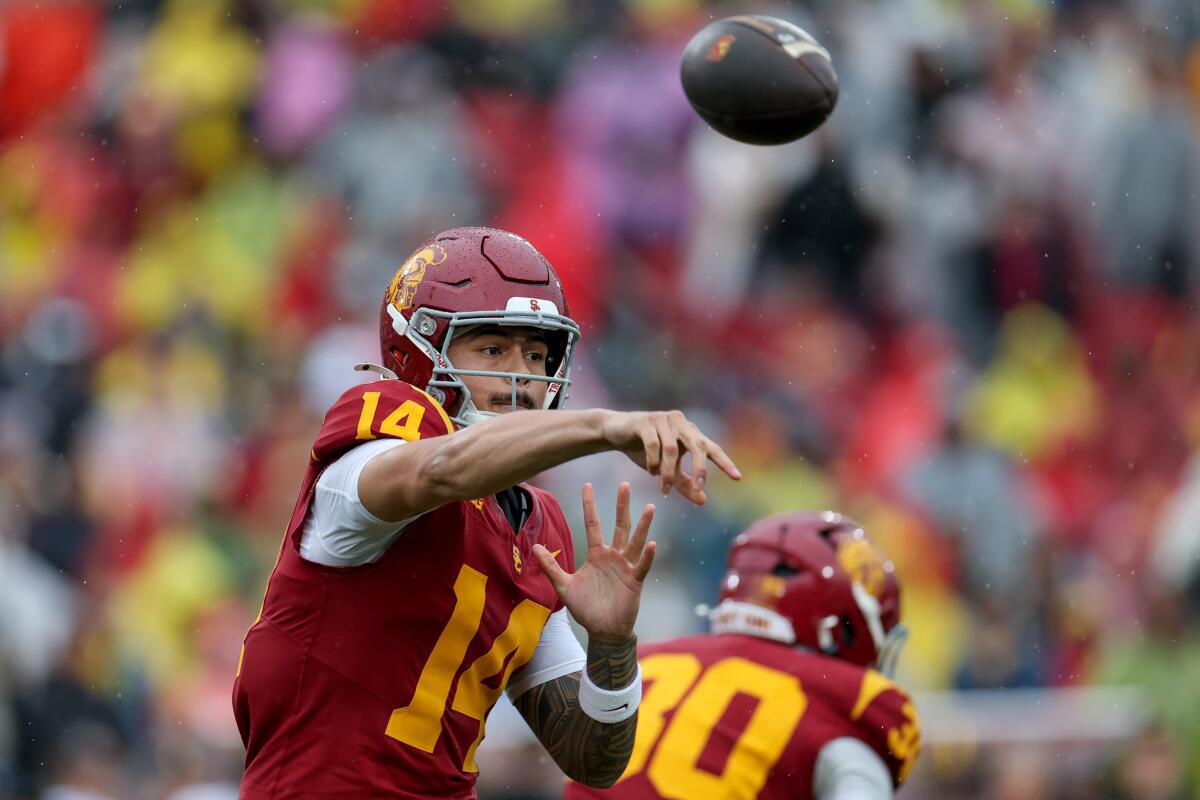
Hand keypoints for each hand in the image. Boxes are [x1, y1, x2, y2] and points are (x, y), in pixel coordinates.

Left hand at [533, 482, 655, 641]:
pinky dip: (647, 556)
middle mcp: (613, 556)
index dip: (590, 505)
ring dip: (643, 525)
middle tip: (624, 484)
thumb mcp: (563, 586)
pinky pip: (642, 566)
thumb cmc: (586, 608)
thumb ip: (550, 566)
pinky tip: (653, 544)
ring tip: (651, 507)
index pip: (593, 524)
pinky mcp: (635, 581)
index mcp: (597, 554)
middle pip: (619, 525)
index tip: (587, 485)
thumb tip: (534, 546)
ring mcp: (626, 567)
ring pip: (635, 541)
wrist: (602, 631)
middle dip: (622, 505)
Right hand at [599, 410, 740, 503]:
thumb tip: (703, 501)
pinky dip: (654, 461)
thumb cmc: (644, 450)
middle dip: (699, 468)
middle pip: (698, 446)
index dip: (725, 462)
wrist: (616, 432)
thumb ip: (684, 483)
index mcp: (690, 433)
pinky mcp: (645, 421)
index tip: (738, 478)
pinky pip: (654, 444)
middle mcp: (681, 423)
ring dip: (668, 471)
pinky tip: (651, 470)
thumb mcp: (666, 470)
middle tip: (699, 488)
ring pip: (672, 449)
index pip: (711, 448)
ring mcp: (663, 420)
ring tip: (663, 487)